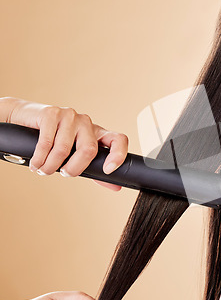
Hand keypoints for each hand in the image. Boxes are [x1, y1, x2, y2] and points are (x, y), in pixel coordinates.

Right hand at [0, 97, 127, 190]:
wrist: (23, 119)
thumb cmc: (53, 141)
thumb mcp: (75, 155)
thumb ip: (95, 170)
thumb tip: (116, 186)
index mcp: (96, 133)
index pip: (118, 140)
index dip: (118, 155)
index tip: (108, 170)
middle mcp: (86, 122)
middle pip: (89, 150)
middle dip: (73, 169)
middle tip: (62, 173)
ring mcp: (70, 116)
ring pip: (64, 149)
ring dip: (50, 166)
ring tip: (43, 169)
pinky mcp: (52, 113)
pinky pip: (47, 143)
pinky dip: (39, 159)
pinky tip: (36, 163)